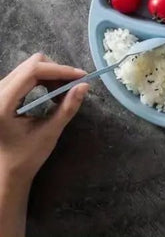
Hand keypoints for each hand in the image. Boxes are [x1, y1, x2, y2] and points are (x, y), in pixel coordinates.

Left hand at [0, 53, 88, 184]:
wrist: (5, 172)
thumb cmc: (25, 157)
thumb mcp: (49, 133)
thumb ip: (67, 108)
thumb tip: (85, 85)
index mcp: (2, 104)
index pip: (32, 71)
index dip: (59, 70)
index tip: (81, 77)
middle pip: (31, 64)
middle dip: (57, 72)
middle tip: (73, 87)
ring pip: (30, 67)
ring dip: (51, 75)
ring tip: (63, 93)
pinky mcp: (3, 93)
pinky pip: (26, 74)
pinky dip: (44, 79)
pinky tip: (52, 94)